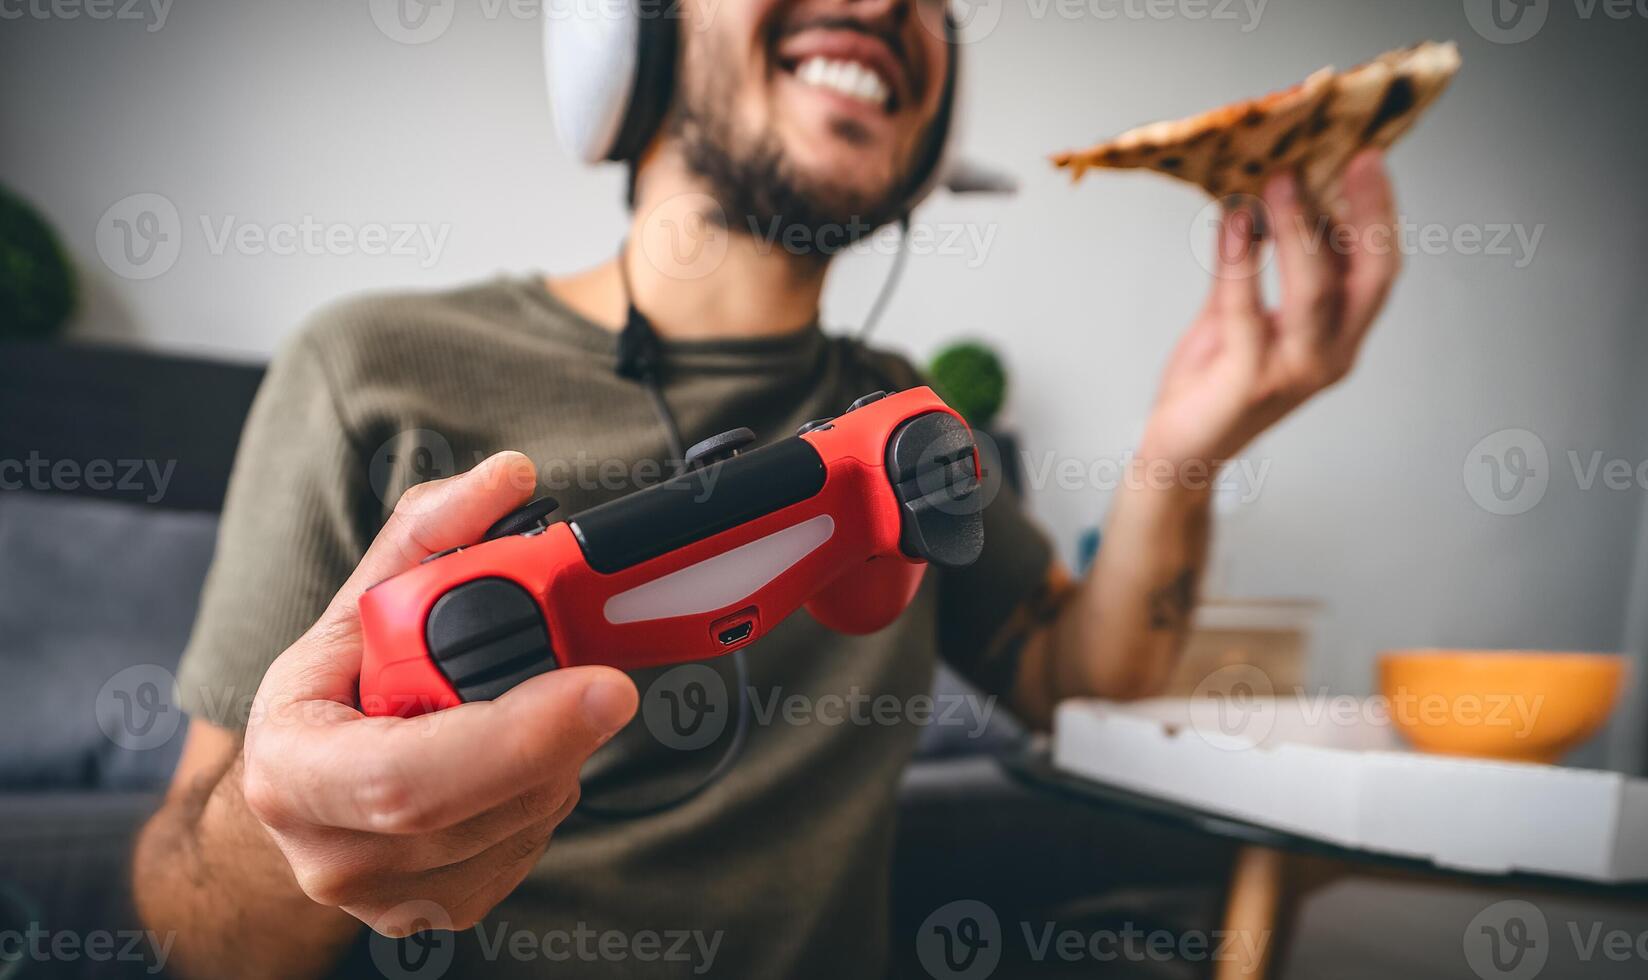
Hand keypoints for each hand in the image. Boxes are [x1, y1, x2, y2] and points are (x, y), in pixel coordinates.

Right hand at [239, 452, 637, 935]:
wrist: (306, 783)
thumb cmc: (335, 688)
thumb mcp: (364, 597)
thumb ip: (432, 530)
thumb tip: (507, 477)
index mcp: (292, 767)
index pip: (409, 777)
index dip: (517, 735)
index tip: (606, 684)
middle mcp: (328, 851)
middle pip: (483, 806)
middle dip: (557, 738)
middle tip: (602, 682)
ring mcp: (384, 897)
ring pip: (520, 827)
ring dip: (554, 761)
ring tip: (525, 713)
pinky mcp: (436, 914)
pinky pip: (527, 852)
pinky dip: (542, 795)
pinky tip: (515, 760)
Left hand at [1143, 150, 1400, 468]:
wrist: (1179, 450)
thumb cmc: (1211, 384)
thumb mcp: (1237, 314)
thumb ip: (1248, 264)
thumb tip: (1252, 197)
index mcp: (1338, 337)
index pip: (1377, 269)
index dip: (1380, 215)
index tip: (1368, 159)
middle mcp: (1330, 356)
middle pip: (1369, 278)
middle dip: (1367, 214)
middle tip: (1349, 157)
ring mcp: (1295, 374)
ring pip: (1314, 293)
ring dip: (1299, 230)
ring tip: (1279, 180)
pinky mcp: (1251, 384)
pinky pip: (1250, 314)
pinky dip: (1242, 263)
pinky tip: (1233, 224)